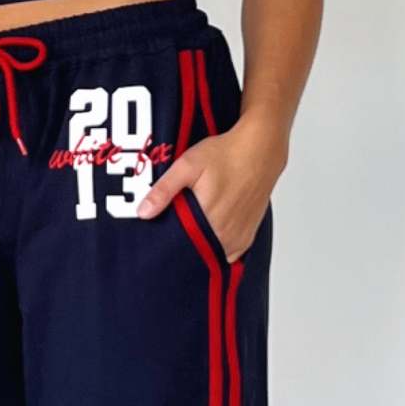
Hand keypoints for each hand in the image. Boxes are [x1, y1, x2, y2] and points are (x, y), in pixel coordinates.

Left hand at [136, 113, 285, 262]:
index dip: (168, 245)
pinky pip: (228, 253)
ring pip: (212, 255)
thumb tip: (143, 212)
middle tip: (177, 226)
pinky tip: (210, 230)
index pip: (180, 249)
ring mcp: (239, 239)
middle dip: (183, 245)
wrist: (261, 150)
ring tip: (193, 227)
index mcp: (208, 222)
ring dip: (201, 247)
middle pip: (196, 254)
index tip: (161, 236)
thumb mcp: (187, 165)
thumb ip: (164, 190)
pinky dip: (217, 246)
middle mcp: (226, 235)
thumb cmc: (226, 155)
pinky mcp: (247, 237)